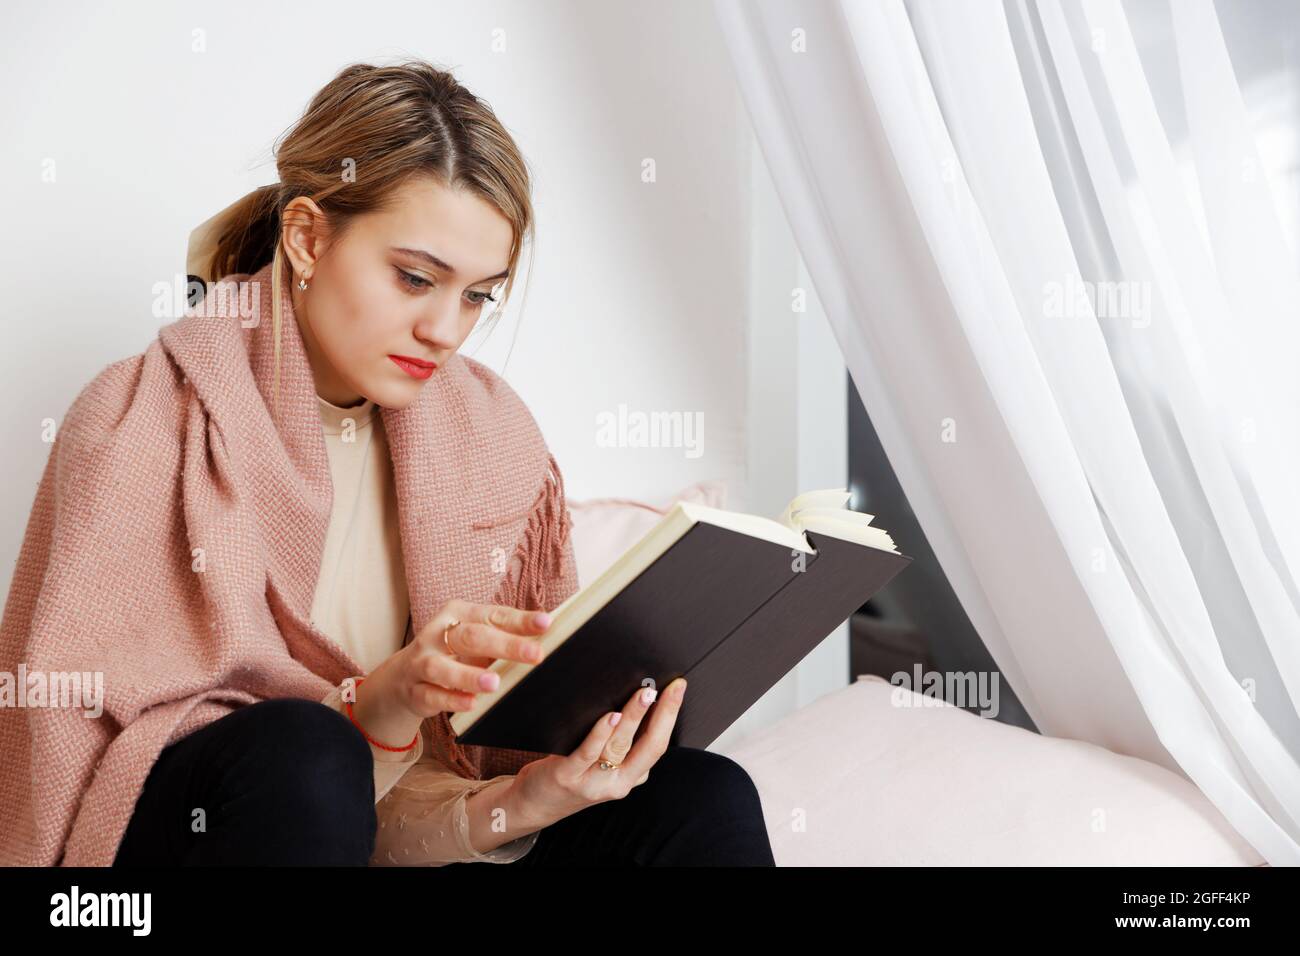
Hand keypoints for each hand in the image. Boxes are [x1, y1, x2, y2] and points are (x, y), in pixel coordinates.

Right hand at [350, 599, 550, 748]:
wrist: (405, 676)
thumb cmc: (454, 654)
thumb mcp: (478, 639)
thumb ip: (506, 636)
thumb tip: (547, 635)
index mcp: (459, 614)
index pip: (493, 615)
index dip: (520, 620)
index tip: (546, 624)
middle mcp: (438, 634)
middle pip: (472, 637)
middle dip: (505, 645)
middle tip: (535, 655)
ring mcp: (423, 662)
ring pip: (444, 667)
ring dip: (469, 675)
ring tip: (495, 683)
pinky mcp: (415, 689)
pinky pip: (432, 695)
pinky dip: (451, 699)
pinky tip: (470, 703)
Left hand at [503, 677, 687, 831]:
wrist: (535, 803)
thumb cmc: (572, 774)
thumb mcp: (606, 765)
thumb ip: (623, 742)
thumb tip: (639, 698)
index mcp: (630, 776)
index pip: (658, 745)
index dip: (670, 716)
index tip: (678, 689)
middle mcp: (617, 783)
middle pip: (648, 747)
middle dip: (662, 714)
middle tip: (669, 688)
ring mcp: (593, 781)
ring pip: (620, 746)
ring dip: (634, 717)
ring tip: (643, 695)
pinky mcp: (567, 775)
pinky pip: (588, 752)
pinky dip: (601, 733)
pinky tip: (610, 716)